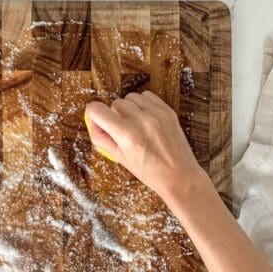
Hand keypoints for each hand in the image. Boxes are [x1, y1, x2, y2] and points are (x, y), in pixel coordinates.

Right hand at [84, 91, 206, 208]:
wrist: (179, 175)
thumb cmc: (150, 172)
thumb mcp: (120, 158)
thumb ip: (102, 138)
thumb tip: (92, 122)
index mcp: (126, 136)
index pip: (97, 110)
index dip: (93, 115)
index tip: (98, 121)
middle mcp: (141, 121)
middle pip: (115, 103)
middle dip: (114, 115)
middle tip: (122, 131)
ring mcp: (156, 114)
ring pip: (130, 97)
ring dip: (129, 108)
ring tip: (135, 125)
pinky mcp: (167, 110)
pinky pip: (146, 96)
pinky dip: (142, 105)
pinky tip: (145, 119)